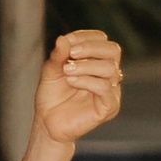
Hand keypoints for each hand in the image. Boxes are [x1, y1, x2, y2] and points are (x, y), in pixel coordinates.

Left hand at [35, 29, 122, 150]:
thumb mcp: (51, 71)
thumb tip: (62, 38)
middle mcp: (107, 75)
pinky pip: (105, 88)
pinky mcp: (109, 107)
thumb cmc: (52, 96)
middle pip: (113, 50)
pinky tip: (71, 82)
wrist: (47, 123)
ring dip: (86, 66)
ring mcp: (111, 91)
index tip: (66, 43)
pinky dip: (87, 81)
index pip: (101, 40)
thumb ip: (58, 56)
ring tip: (67, 71)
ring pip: (110, 68)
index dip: (84, 37)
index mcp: (97, 62)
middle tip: (71, 54)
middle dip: (91, 48)